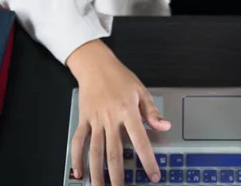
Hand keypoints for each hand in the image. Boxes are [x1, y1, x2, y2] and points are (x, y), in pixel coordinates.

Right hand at [67, 39, 170, 185]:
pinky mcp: (83, 119)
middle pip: (114, 151)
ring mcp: (95, 120)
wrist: (96, 65)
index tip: (153, 175)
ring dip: (97, 172)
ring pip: (95, 150)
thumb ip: (152, 111)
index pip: (140, 141)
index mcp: (128, 111)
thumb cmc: (120, 77)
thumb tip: (164, 126)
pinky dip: (76, 157)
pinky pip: (78, 141)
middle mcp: (110, 118)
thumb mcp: (141, 90)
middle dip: (118, 174)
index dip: (147, 160)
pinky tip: (78, 172)